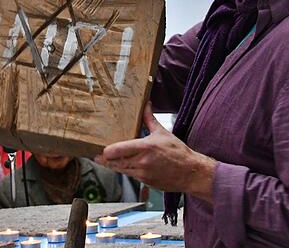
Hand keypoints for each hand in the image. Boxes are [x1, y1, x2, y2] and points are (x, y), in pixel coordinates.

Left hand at [95, 104, 216, 202]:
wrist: (191, 173)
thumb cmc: (178, 153)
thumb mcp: (163, 133)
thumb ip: (149, 119)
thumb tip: (146, 105)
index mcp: (145, 147)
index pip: (116, 151)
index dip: (105, 152)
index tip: (100, 149)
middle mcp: (141, 162)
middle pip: (114, 162)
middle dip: (105, 159)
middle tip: (97, 155)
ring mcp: (143, 174)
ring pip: (121, 170)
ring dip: (115, 165)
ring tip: (108, 160)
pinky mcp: (146, 183)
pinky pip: (131, 176)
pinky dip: (127, 171)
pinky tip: (126, 165)